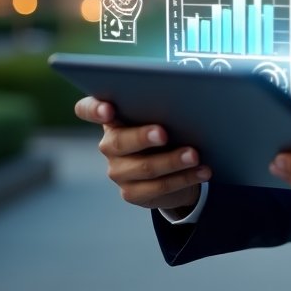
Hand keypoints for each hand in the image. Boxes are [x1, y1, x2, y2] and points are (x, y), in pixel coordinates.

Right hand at [74, 95, 210, 214]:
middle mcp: (110, 144)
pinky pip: (158, 187)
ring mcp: (119, 170)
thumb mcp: (163, 112)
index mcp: (113, 117)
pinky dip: (184, 178)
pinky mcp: (132, 192)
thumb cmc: (167, 124)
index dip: (94, 109)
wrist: (173, 163)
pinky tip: (202, 171)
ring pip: (144, 167)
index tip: (108, 109)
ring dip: (172, 161)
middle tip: (163, 133)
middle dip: (143, 137)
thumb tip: (185, 98)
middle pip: (119, 141)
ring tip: (194, 155)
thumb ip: (162, 104)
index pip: (88, 109)